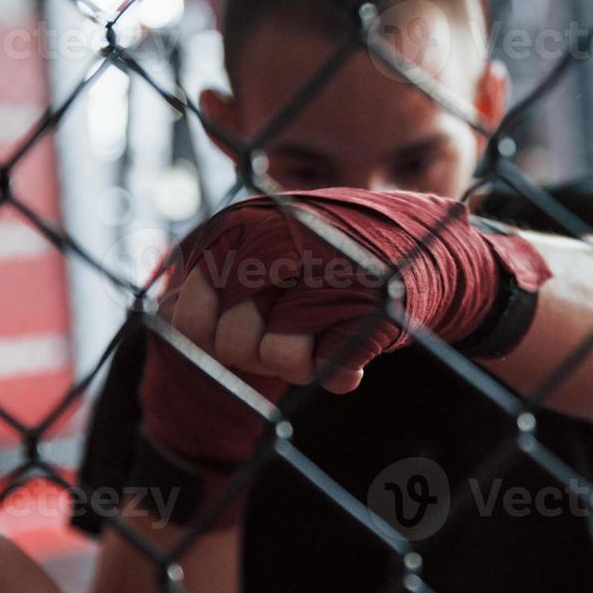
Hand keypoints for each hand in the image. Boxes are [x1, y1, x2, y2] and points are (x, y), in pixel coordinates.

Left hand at [138, 188, 549, 469]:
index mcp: (240, 223)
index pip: (182, 311)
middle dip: (249, 356)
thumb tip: (159, 315)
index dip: (204, 336)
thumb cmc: (339, 260)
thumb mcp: (270, 254)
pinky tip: (351, 348)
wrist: (433, 250)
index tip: (243, 327)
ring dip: (297, 361)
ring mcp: (320, 268)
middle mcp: (272, 237)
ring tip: (322, 334)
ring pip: (270, 354)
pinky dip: (335, 369)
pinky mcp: (363, 305)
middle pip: (222, 341)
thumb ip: (218, 281)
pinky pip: (321, 365)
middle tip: (289, 335)